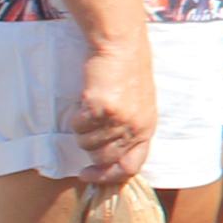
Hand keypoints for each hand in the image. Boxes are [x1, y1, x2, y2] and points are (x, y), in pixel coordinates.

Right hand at [71, 35, 157, 186]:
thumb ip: (129, 131)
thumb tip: (107, 158)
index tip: (86, 174)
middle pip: (105, 159)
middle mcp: (135, 127)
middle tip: (88, 131)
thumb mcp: (139, 107)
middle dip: (91, 151)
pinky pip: (78, 126)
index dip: (107, 176)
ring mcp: (118, 119)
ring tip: (89, 112)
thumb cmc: (127, 74)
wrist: (121, 46)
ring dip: (82, 133)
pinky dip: (76, 119)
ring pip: (87, 144)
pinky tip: (84, 104)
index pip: (131, 167)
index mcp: (147, 129)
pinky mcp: (100, 108)